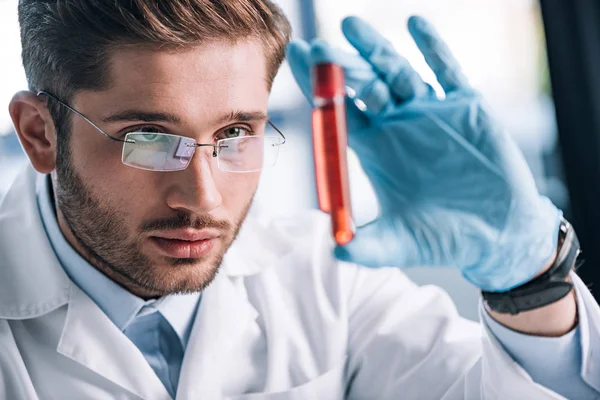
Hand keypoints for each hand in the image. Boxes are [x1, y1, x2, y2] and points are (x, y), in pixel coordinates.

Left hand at [286, 16, 560, 291]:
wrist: (495, 234)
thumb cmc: (443, 238)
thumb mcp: (401, 242)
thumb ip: (368, 246)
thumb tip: (335, 251)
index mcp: (376, 149)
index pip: (339, 113)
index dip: (317, 89)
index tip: (296, 60)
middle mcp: (397, 124)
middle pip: (362, 86)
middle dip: (340, 67)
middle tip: (316, 47)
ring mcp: (429, 112)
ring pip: (398, 71)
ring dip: (376, 49)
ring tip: (350, 26)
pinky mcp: (464, 107)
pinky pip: (447, 71)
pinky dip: (433, 48)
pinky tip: (415, 24)